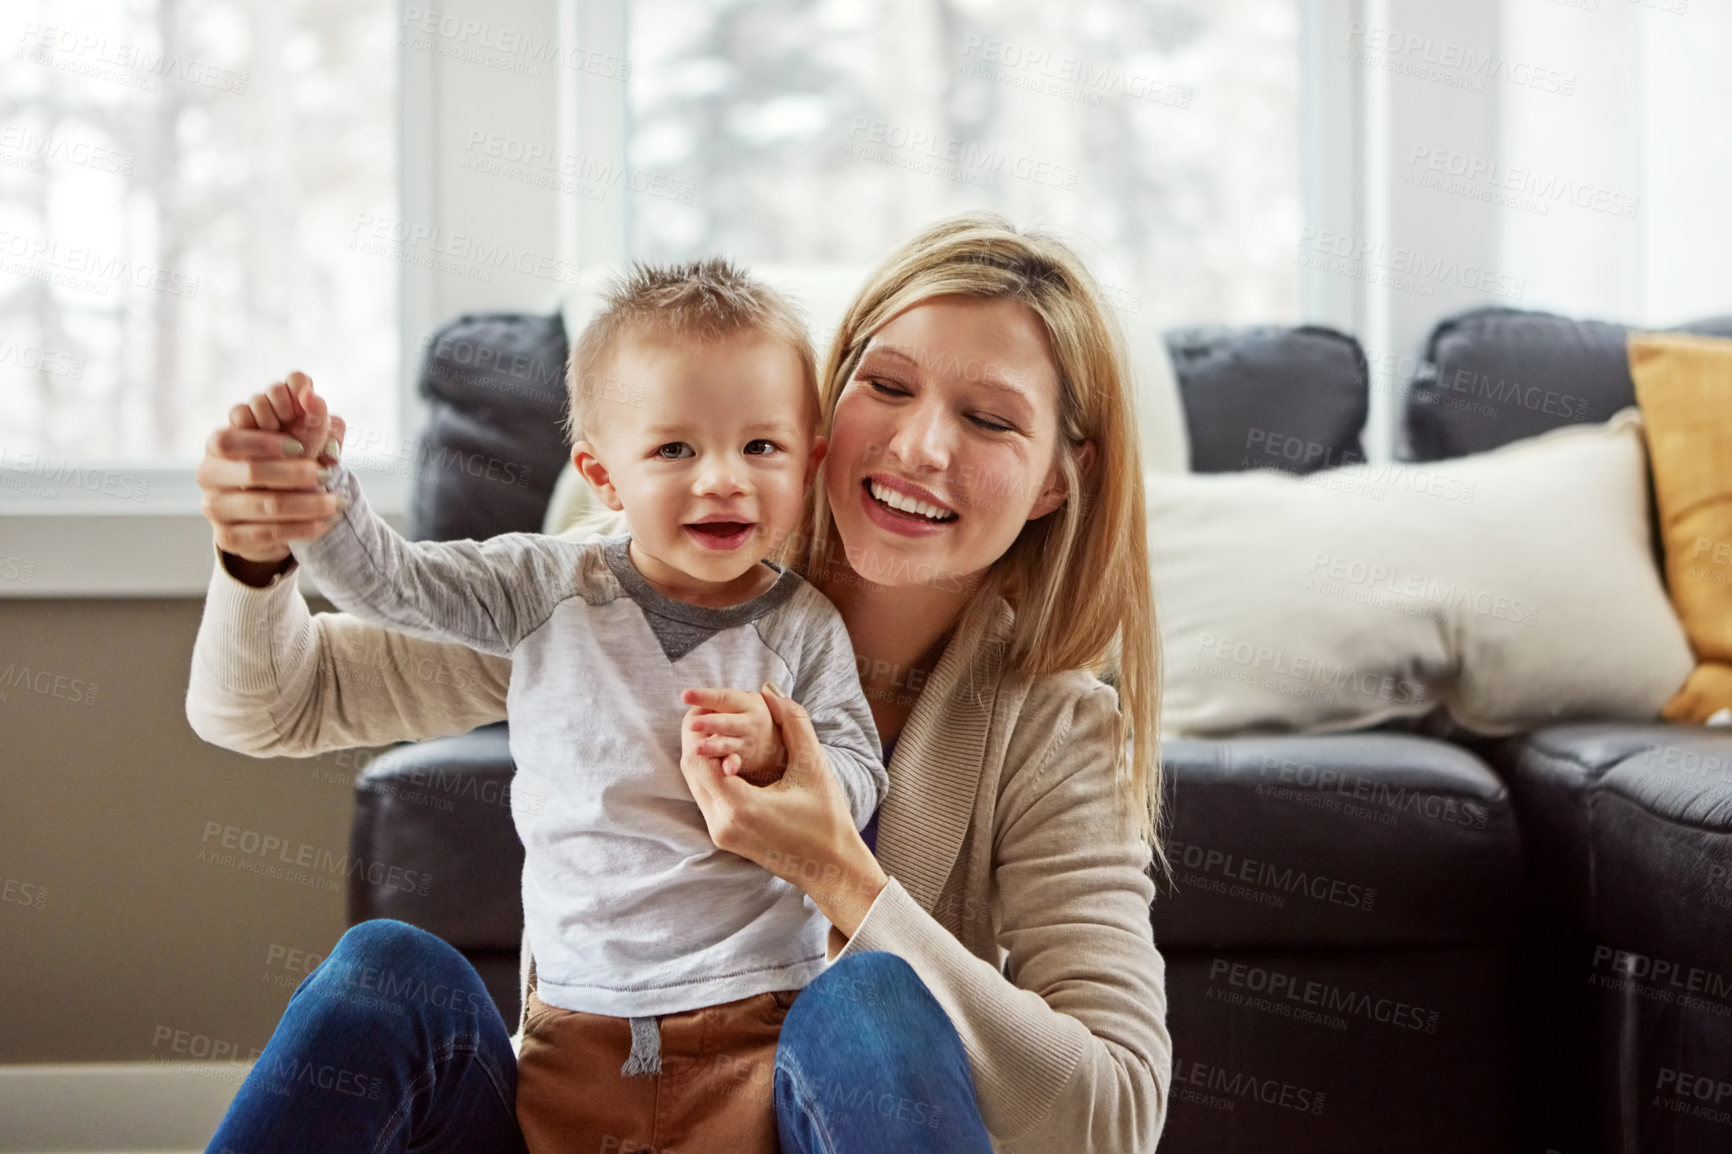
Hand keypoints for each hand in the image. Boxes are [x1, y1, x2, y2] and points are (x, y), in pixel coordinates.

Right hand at [196, 371, 346, 580]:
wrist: (267, 511)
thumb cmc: (284, 461)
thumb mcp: (297, 435)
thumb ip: (306, 411)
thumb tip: (311, 392)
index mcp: (218, 445)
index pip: (227, 440)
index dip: (263, 442)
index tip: (301, 446)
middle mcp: (209, 475)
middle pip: (248, 473)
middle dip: (292, 474)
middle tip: (327, 474)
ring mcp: (215, 508)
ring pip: (262, 507)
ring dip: (306, 504)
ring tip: (336, 501)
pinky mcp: (228, 538)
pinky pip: (267, 535)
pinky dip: (301, 528)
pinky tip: (325, 522)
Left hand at [677, 690, 887, 936]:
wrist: (831, 868)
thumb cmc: (828, 819)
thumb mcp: (814, 766)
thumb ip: (793, 724)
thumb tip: (771, 691)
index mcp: (741, 806)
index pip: (700, 757)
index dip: (700, 728)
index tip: (707, 704)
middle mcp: (722, 823)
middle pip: (691, 770)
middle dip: (696, 738)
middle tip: (706, 711)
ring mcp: (721, 834)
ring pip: (695, 785)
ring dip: (702, 756)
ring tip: (715, 728)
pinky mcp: (724, 838)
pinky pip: (706, 798)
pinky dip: (710, 774)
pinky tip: (726, 756)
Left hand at [679, 687, 783, 782]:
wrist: (774, 740)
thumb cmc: (746, 715)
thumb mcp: (741, 703)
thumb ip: (719, 703)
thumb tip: (693, 710)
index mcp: (746, 703)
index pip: (723, 698)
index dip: (704, 696)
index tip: (685, 695)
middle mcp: (749, 722)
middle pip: (727, 723)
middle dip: (709, 723)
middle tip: (691, 724)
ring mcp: (747, 743)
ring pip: (728, 745)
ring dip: (713, 747)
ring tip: (697, 748)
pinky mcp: (745, 760)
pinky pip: (733, 762)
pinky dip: (729, 766)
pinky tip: (724, 770)